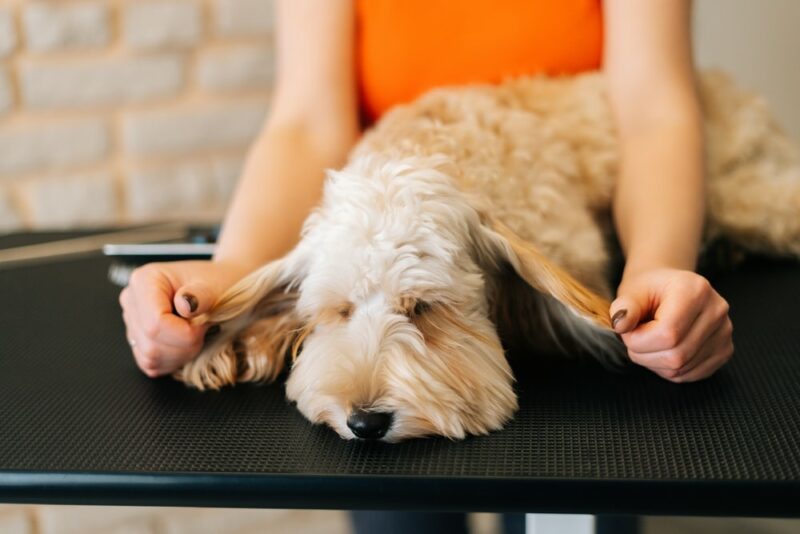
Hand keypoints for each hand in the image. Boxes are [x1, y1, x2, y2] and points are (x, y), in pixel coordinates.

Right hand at [119, 260, 245, 377]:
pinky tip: (185, 343)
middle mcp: (132, 301)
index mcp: (144, 281)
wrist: (214, 290)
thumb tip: (184, 304)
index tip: (203, 323)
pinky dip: (173, 360)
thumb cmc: (214, 284)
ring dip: (181, 353)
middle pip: (151, 344)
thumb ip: (201, 295)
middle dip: (185, 344)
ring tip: (195, 333)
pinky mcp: (137, 342)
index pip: (155, 323)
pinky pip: (150, 364)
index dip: (184, 333)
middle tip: (201, 328)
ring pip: (150, 357)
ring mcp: (132, 323)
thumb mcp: (214, 285)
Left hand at [610, 268, 733, 382]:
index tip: (627, 330)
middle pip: (676, 356)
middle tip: (636, 338)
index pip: (667, 334)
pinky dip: (669, 369)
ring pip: (681, 369)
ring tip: (649, 341)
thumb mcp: (631, 291)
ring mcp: (725, 332)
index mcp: (695, 291)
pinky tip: (663, 350)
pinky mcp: (725, 350)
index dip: (638, 341)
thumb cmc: (649, 289)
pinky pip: (690, 375)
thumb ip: (624, 308)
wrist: (669, 287)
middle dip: (644, 354)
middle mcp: (717, 311)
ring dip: (654, 363)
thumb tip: (620, 325)